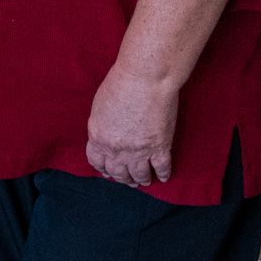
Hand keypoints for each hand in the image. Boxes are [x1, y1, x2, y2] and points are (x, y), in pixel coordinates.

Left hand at [84, 64, 179, 189]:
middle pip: (118, 172)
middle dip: (122, 178)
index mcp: (98, 137)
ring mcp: (139, 151)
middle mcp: (116, 149)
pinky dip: (163, 174)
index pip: (97, 161)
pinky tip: (163, 177)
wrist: (145, 79)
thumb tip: (106, 133)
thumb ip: (101, 125)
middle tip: (127, 180)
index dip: (103, 168)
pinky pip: (162, 167)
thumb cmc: (120, 84)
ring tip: (144, 181)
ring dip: (141, 179)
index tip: (107, 171)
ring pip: (139, 174)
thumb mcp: (99, 106)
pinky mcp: (160, 147)